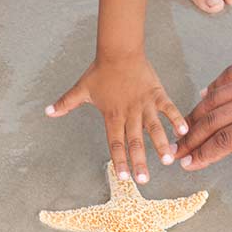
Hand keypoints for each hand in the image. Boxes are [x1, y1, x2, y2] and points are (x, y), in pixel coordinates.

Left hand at [45, 53, 187, 183]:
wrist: (119, 50)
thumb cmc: (100, 71)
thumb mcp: (81, 89)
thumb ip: (65, 103)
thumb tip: (47, 112)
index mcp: (112, 116)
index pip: (115, 143)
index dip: (119, 161)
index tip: (124, 178)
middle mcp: (129, 113)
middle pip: (135, 142)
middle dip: (139, 162)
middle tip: (144, 181)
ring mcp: (145, 104)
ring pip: (154, 128)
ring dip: (161, 145)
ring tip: (168, 160)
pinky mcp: (157, 94)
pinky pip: (168, 108)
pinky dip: (176, 119)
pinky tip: (183, 132)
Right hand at [176, 22, 231, 197]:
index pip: (226, 142)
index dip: (204, 155)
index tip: (187, 164)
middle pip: (212, 123)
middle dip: (190, 140)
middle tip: (172, 151)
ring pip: (214, 100)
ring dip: (194, 116)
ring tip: (181, 129)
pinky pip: (226, 77)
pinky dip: (212, 88)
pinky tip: (204, 95)